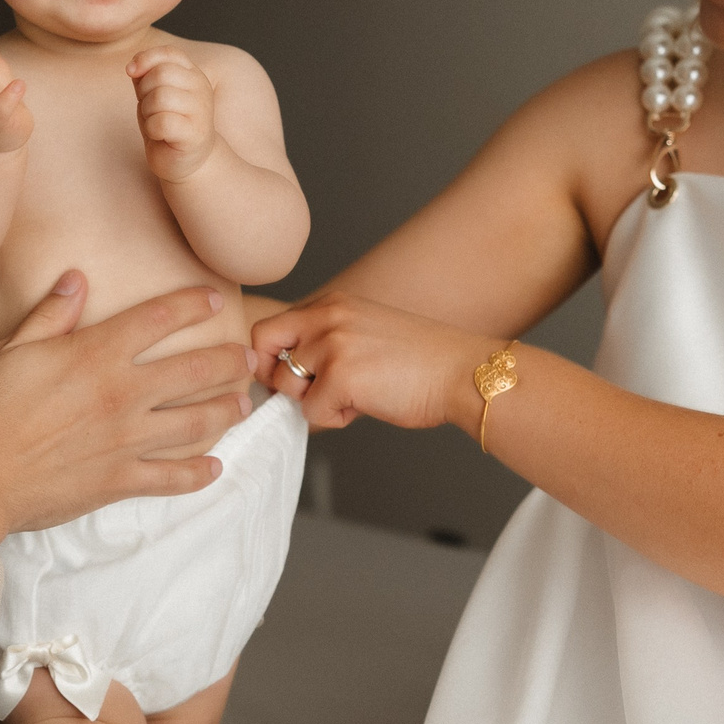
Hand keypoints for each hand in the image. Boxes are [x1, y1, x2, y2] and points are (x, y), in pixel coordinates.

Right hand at [0, 273, 250, 539]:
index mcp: (96, 354)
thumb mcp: (10, 350)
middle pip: (195, 370)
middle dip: (229, 360)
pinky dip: (199, 474)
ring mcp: (127, 440)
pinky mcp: (121, 481)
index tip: (215, 300)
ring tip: (242, 404)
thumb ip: (50, 314)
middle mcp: (122, 394)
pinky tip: (215, 468)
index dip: (192, 305)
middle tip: (248, 355)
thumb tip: (76, 278)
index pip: (158, 319)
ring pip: (196, 422)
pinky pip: (173, 478)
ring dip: (226, 411)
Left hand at [128, 47, 218, 182]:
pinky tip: (158, 135)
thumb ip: (146, 75)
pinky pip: (161, 122)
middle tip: (149, 108)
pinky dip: (151, 129)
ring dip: (147, 111)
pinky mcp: (195, 134)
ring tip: (155, 121)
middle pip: (161, 73)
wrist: (187, 161)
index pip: (169, 53)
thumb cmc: (168, 124)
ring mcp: (201, 111)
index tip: (131, 71)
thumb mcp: (154, 94)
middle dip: (144, 90)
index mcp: (193, 74)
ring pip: (160, 97)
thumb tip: (134, 67)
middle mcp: (201, 88)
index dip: (146, 58)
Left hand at [249, 291, 495, 432]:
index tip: (290, 375)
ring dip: (313, 400)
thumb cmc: (422, 362)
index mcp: (332, 304)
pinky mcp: (340, 377)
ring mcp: (331, 345)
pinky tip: (366, 406)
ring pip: (286, 385)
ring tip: (353, 397)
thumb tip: (284, 376)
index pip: (271, 325)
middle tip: (307, 392)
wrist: (463, 373)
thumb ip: (326, 343)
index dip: (271, 356)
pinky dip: (336, 419)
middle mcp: (327, 317)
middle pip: (261, 345)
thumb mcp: (365, 334)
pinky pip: (311, 412)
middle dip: (275, 375)